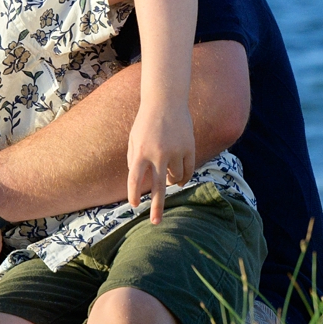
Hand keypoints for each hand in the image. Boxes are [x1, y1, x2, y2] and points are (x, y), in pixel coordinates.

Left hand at [128, 99, 195, 223]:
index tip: (134, 205)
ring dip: (171, 182)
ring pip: (175, 178)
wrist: (166, 100)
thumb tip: (141, 184)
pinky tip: (179, 180)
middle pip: (157, 187)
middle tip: (155, 223)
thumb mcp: (134, 139)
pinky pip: (188, 170)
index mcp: (140, 151)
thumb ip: (135, 160)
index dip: (133, 194)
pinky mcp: (189, 147)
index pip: (135, 179)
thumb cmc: (146, 122)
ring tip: (168, 180)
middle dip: (156, 207)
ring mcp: (175, 151)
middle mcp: (158, 153)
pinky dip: (184, 177)